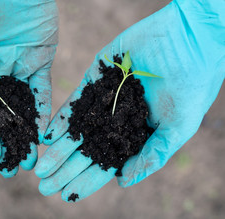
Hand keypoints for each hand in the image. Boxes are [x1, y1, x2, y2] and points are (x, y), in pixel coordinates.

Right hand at [0, 0, 57, 177]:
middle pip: (0, 114)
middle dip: (7, 141)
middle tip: (14, 167)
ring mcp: (18, 68)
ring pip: (22, 107)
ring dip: (26, 133)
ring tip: (32, 158)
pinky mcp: (39, 61)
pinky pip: (42, 90)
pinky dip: (44, 110)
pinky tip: (45, 132)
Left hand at [35, 0, 223, 201]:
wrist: (189, 39)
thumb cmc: (192, 86)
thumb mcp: (178, 127)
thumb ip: (152, 154)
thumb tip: (122, 181)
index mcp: (134, 134)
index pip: (106, 163)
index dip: (86, 180)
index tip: (66, 195)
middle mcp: (116, 119)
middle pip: (86, 149)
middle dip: (65, 168)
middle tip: (43, 184)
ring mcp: (105, 98)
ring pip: (77, 128)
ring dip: (59, 147)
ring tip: (40, 166)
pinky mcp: (96, 77)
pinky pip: (76, 101)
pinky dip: (63, 118)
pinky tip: (49, 135)